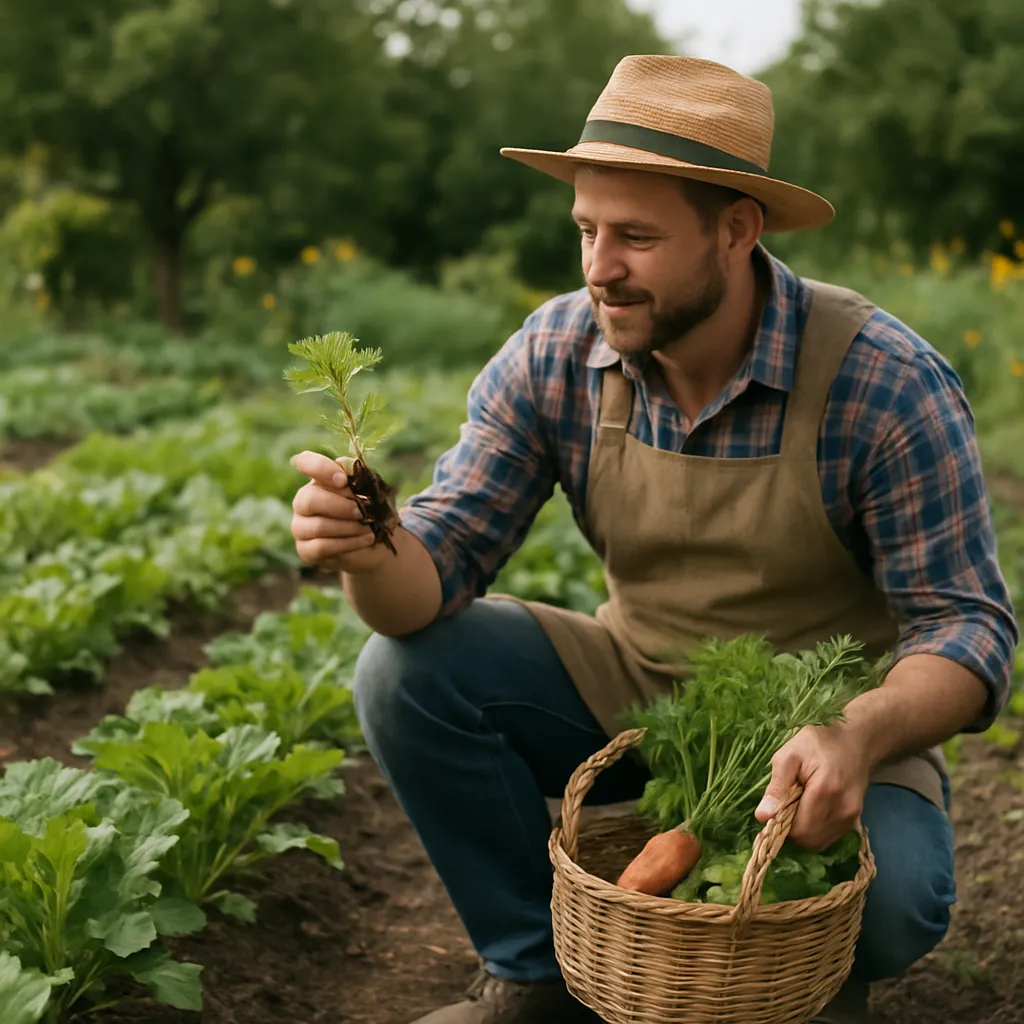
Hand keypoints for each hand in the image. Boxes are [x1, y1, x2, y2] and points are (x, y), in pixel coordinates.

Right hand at [290, 450, 392, 574]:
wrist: (373, 540)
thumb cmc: (369, 509)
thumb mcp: (370, 489)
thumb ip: (358, 475)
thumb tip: (345, 465)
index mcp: (317, 480)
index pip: (304, 463)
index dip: (321, 468)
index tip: (343, 480)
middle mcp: (303, 502)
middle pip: (309, 499)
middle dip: (341, 506)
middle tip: (362, 512)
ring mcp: (300, 527)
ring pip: (317, 526)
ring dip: (349, 527)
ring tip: (369, 529)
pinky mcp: (305, 550)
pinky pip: (321, 547)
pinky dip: (348, 543)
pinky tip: (365, 539)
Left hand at [753, 722, 871, 850]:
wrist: (855, 740)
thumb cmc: (818, 742)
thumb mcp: (789, 755)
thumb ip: (777, 787)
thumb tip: (762, 816)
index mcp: (825, 791)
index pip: (798, 830)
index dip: (781, 824)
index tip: (776, 806)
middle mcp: (843, 809)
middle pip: (808, 840)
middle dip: (792, 828)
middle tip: (787, 804)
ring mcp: (852, 817)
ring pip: (818, 842)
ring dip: (804, 830)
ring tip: (800, 804)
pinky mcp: (855, 820)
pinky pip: (829, 837)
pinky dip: (815, 829)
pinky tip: (812, 808)